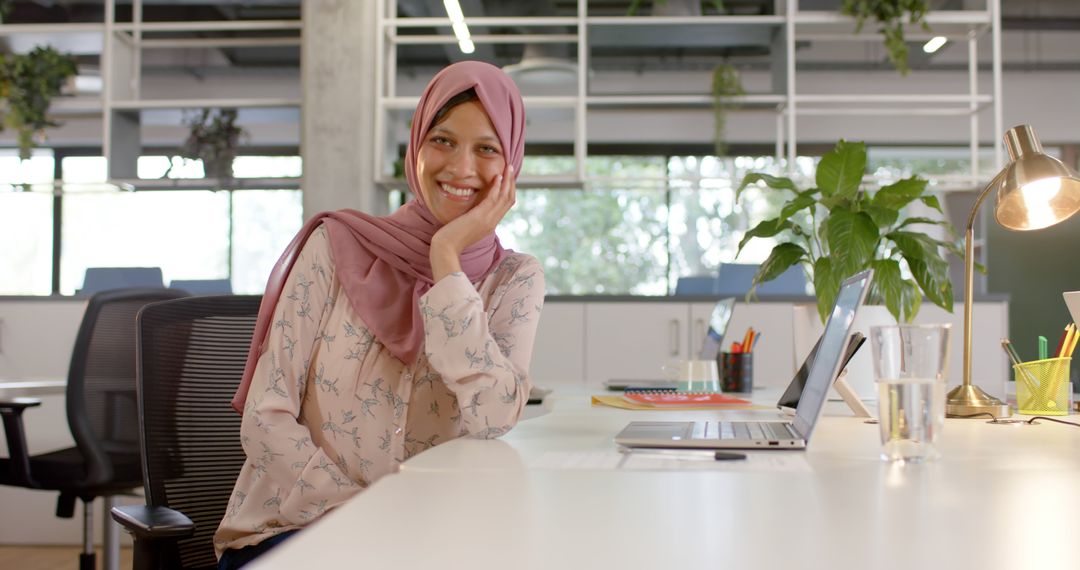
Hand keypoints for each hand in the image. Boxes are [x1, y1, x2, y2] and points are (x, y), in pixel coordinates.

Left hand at [430, 162, 515, 280]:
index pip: (506, 205)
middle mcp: (493, 221)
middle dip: (512, 182)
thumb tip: (472, 208)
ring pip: (505, 197)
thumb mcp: (467, 226)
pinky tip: (497, 176)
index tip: (508, 177)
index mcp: (490, 224)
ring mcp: (488, 220)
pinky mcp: (480, 217)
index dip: (509, 190)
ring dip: (508, 180)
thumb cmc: (451, 238)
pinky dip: (497, 187)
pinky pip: (493, 199)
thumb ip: (473, 217)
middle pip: (509, 199)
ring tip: (508, 167)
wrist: (446, 248)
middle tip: (511, 168)